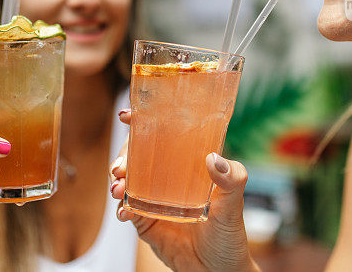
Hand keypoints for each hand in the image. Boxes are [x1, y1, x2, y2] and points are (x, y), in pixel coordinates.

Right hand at [110, 110, 258, 271]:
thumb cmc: (230, 235)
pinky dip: (122, 207)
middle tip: (120, 167)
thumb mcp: (234, 205)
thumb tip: (214, 158)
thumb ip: (231, 180)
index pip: (164, 137)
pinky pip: (128, 209)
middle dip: (123, 156)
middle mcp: (168, 178)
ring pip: (127, 181)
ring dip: (117, 181)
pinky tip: (125, 211)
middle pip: (137, 156)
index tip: (128, 116)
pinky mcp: (146, 222)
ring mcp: (154, 199)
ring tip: (118, 188)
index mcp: (188, 165)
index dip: (143, 124)